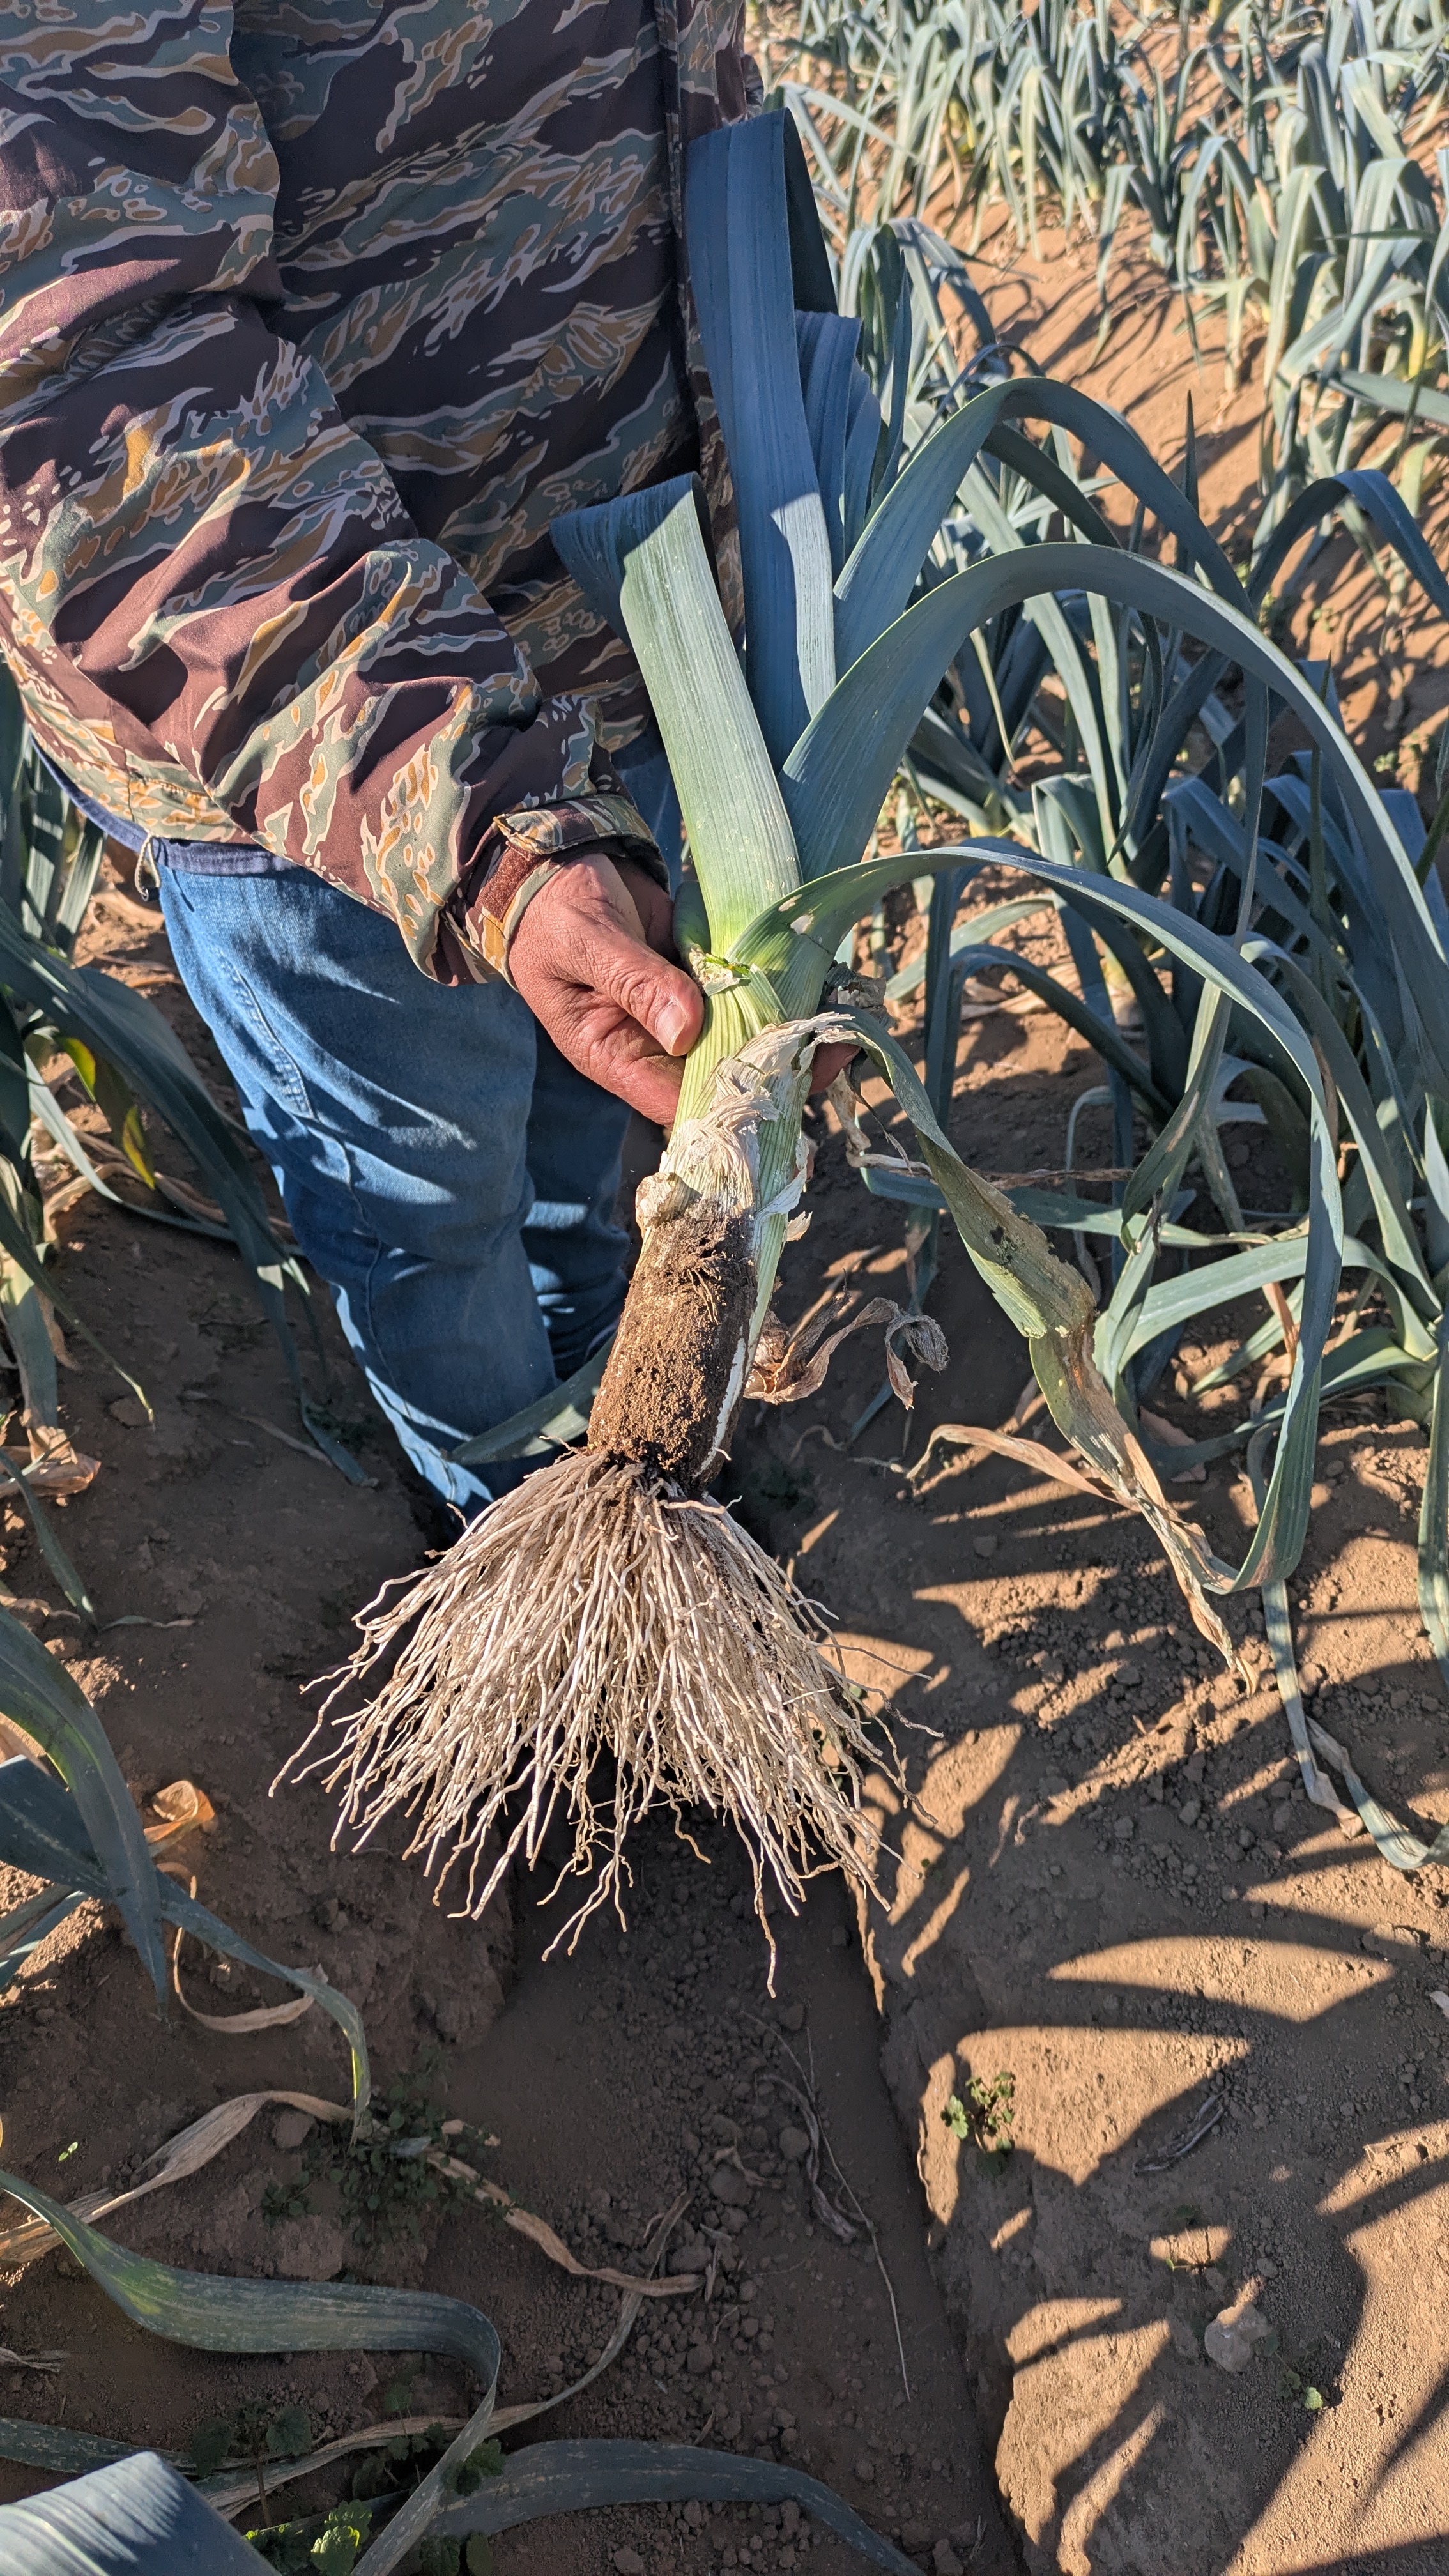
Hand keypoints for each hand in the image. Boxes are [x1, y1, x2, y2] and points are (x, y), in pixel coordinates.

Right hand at [509, 850, 857, 1124]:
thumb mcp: (587, 941)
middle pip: (722, 1074)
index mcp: (614, 1055)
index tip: (785, 1082)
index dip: (731, 1099)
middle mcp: (652, 1045)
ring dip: (787, 1025)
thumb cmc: (555, 910)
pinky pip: (744, 994)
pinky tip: (821, 976)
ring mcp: (681, 1014)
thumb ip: (635, 981)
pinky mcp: (701, 980)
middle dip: (777, 1065)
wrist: (557, 866)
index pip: (680, 1099)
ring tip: (843, 1011)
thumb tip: (685, 1030)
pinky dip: (778, 986)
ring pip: (741, 1035)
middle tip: (837, 1047)